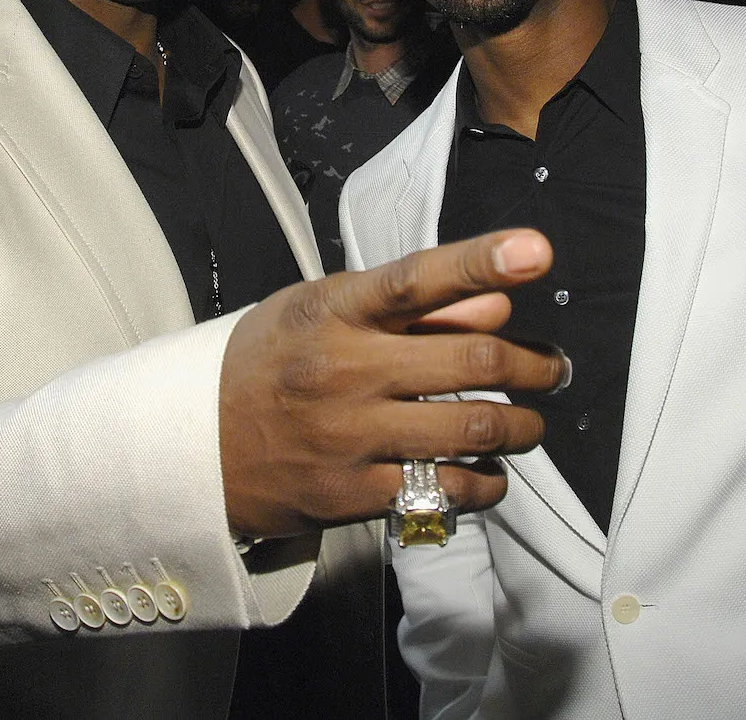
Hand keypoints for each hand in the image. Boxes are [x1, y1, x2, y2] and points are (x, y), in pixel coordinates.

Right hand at [220, 228, 564, 537]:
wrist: (193, 445)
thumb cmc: (270, 361)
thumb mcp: (320, 311)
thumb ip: (407, 308)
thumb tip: (496, 306)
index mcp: (334, 312)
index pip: (416, 279)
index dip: (481, 262)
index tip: (537, 251)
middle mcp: (344, 370)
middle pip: (472, 360)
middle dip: (535, 365)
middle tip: (553, 367)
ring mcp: (350, 436)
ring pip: (473, 428)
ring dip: (523, 427)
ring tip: (529, 424)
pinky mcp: (353, 495)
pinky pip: (448, 489)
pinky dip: (485, 481)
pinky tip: (489, 472)